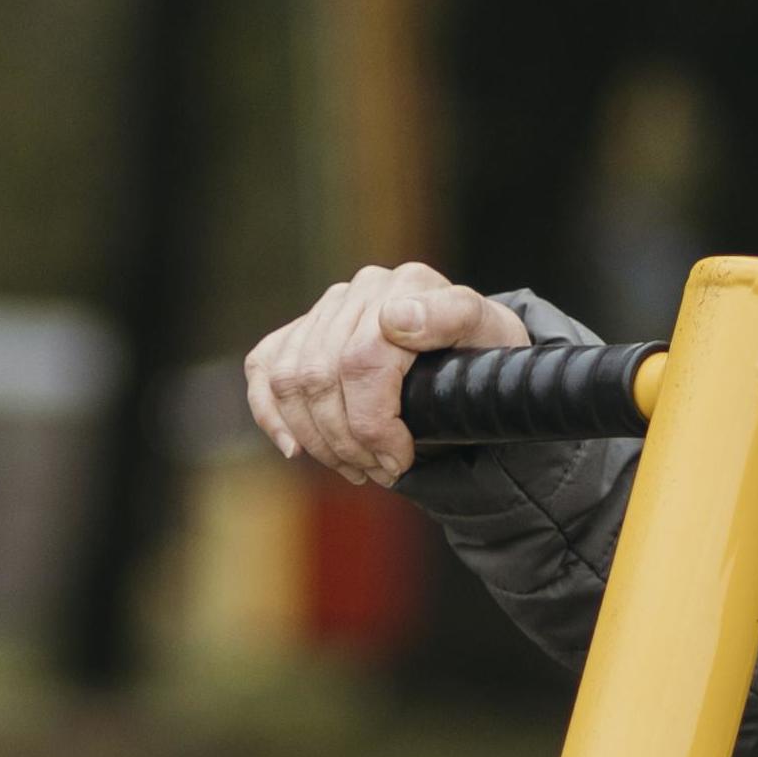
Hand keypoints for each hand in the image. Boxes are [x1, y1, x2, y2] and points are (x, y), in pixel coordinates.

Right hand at [247, 263, 527, 486]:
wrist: (471, 359)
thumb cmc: (484, 357)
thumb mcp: (493, 340)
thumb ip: (454, 317)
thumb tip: (393, 319)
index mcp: (409, 283)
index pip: (361, 360)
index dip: (371, 423)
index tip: (398, 461)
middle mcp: (364, 289)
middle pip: (321, 375)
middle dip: (346, 440)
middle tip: (379, 472)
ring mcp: (329, 308)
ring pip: (291, 380)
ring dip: (317, 439)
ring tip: (355, 467)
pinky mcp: (302, 330)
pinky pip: (264, 368)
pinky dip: (271, 414)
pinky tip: (295, 449)